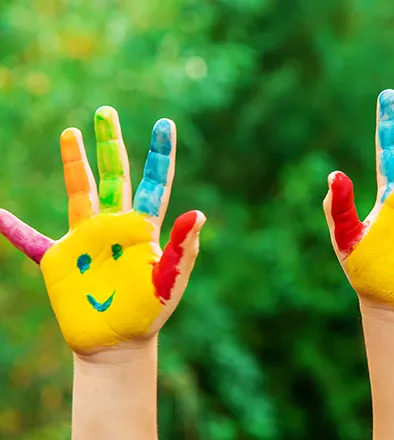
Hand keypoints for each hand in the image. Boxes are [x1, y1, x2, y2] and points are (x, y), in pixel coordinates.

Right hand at [0, 107, 204, 352]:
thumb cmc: (149, 312)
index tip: (165, 124)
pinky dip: (13, 230)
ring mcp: (86, 239)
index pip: (155, 184)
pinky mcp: (59, 260)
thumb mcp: (169, 282)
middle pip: (114, 175)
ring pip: (79, 192)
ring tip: (71, 133)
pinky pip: (31, 241)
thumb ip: (182, 249)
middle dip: (110, 144)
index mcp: (144, 228)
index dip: (160, 154)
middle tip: (105, 112)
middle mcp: (115, 225)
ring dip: (74, 164)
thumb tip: (197, 213)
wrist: (119, 343)